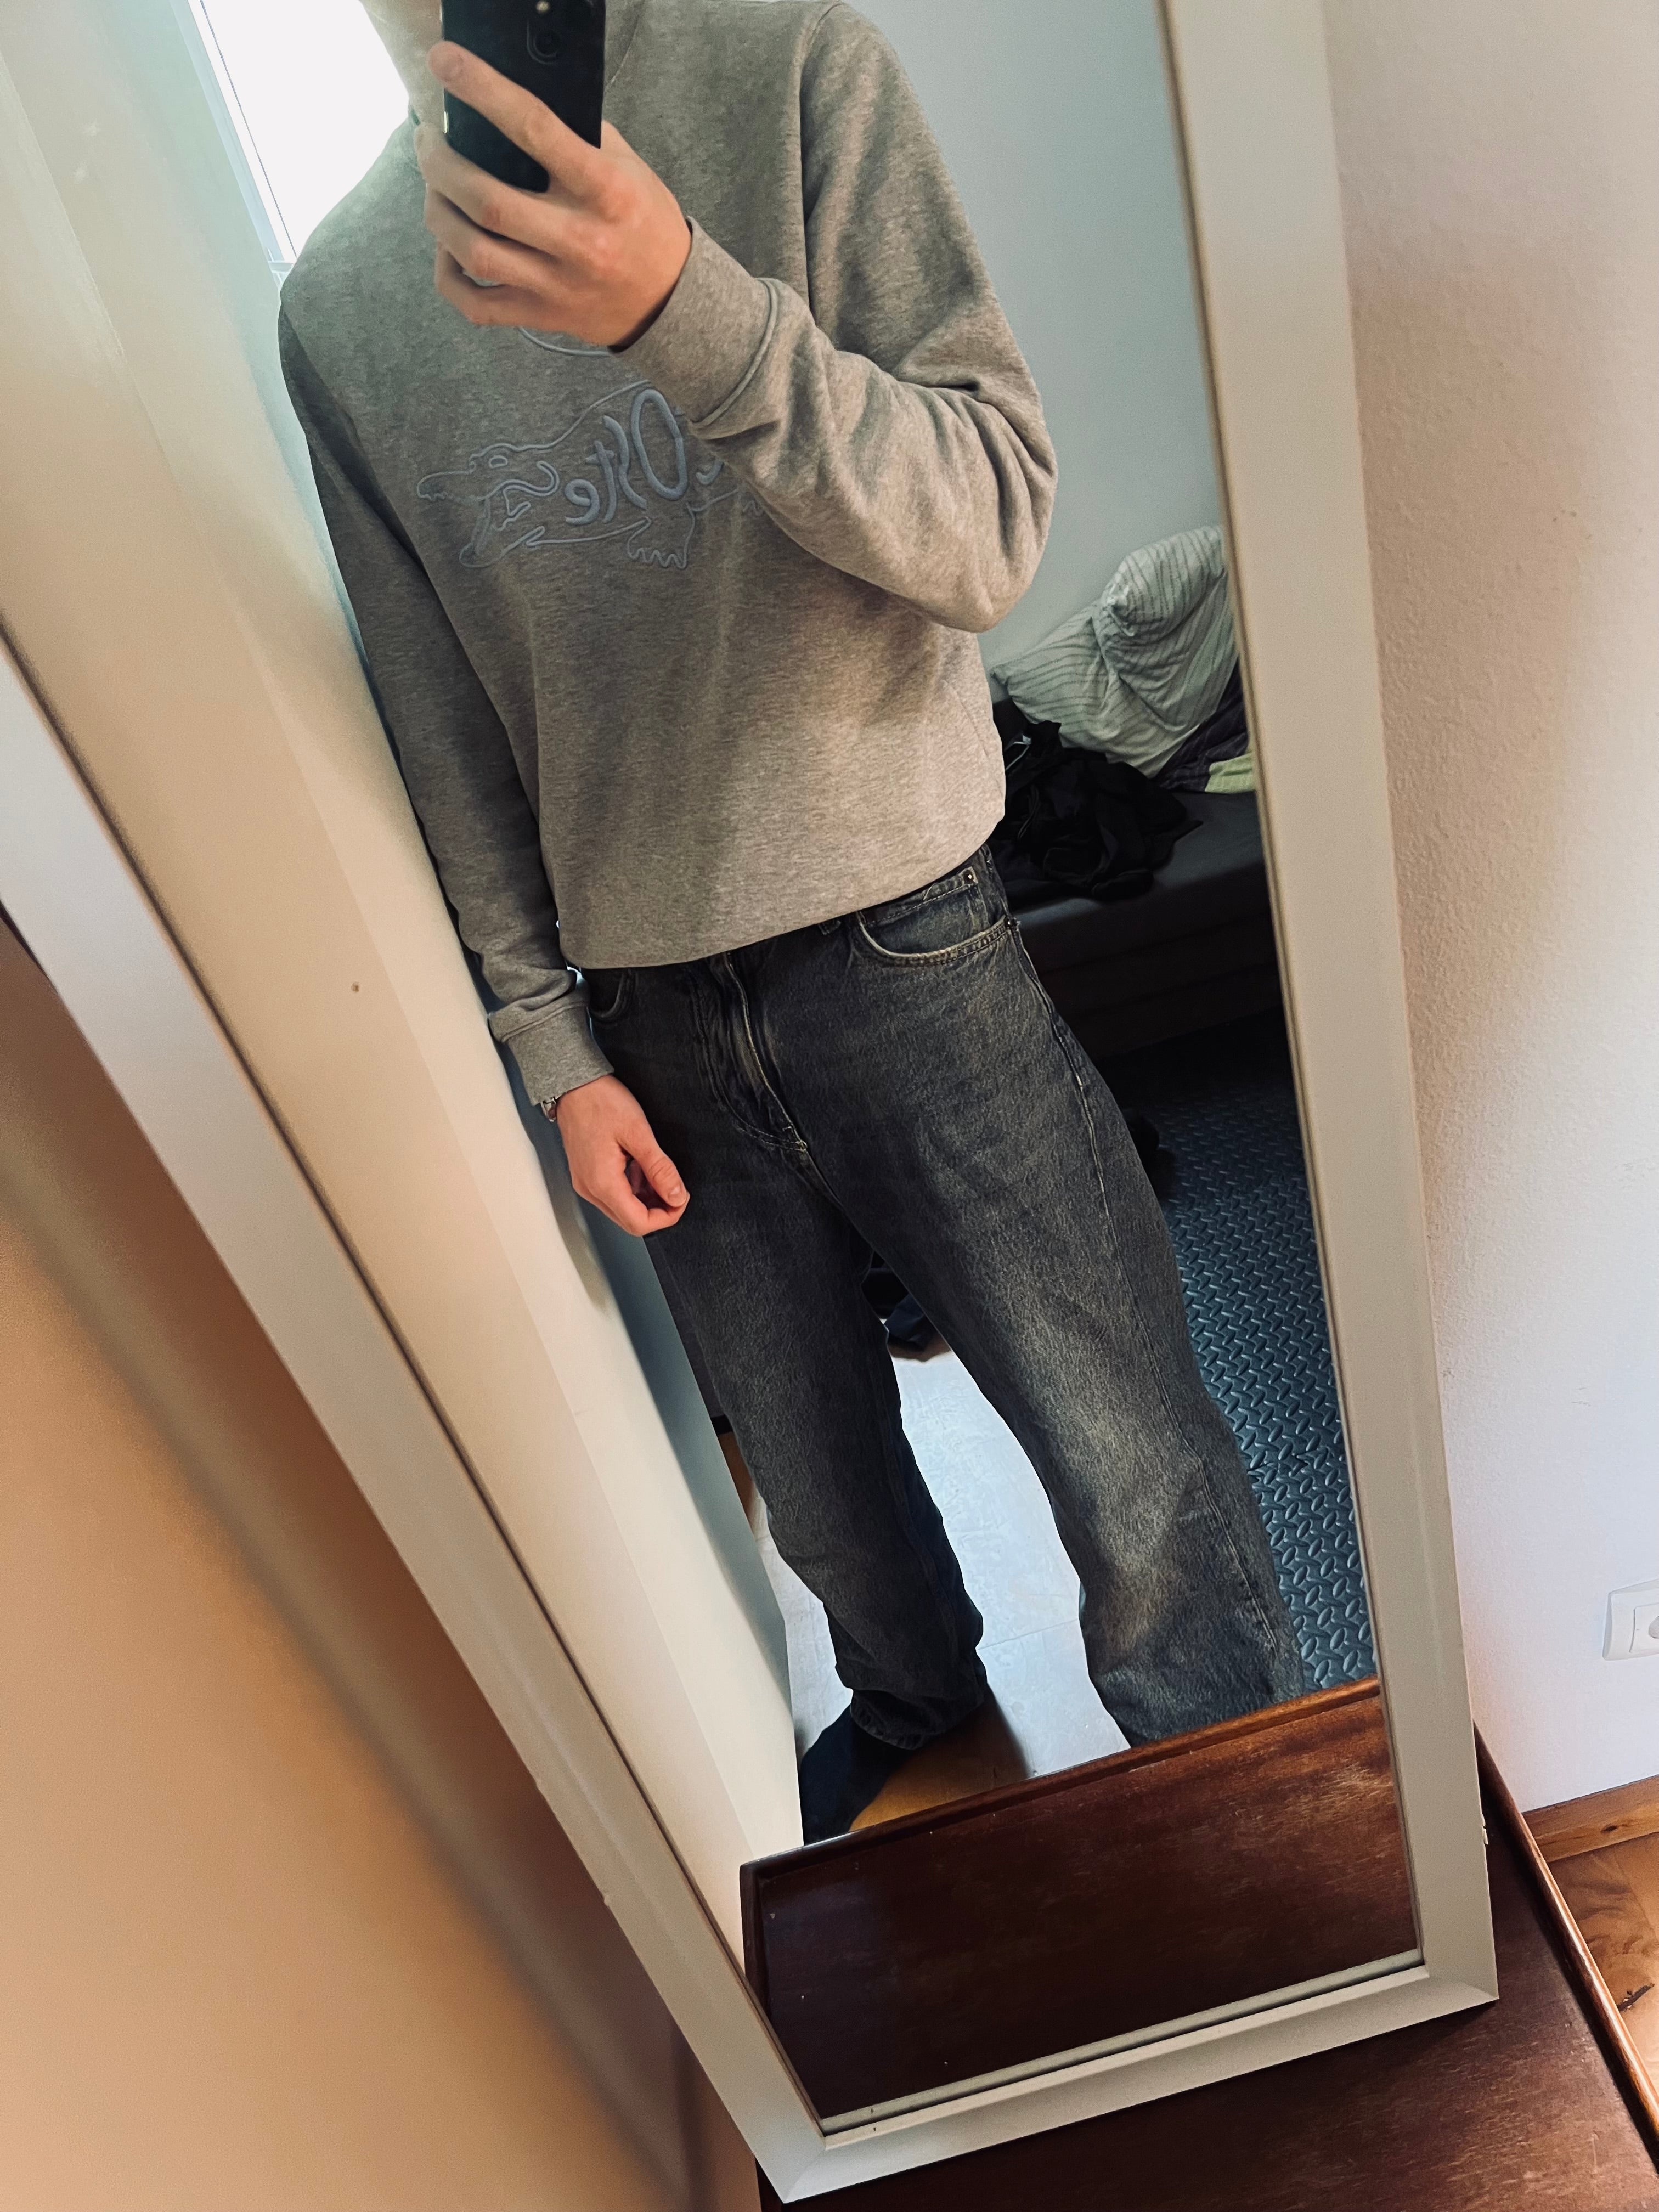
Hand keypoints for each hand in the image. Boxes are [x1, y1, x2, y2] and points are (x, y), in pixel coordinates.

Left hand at [417, 42, 691, 346]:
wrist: (669, 299)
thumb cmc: (643, 222)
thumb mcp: (629, 167)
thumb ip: (579, 134)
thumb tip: (512, 102)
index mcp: (607, 192)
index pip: (536, 130)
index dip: (484, 91)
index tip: (447, 63)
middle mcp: (581, 241)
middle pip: (487, 200)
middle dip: (440, 163)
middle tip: (428, 143)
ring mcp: (558, 285)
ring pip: (473, 252)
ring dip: (437, 212)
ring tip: (434, 187)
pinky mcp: (541, 315)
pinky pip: (476, 304)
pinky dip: (447, 275)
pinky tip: (447, 248)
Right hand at [554, 1075, 688, 1235]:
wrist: (574, 1085)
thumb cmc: (600, 1102)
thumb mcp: (638, 1133)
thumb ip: (659, 1168)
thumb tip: (676, 1196)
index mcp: (602, 1183)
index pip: (638, 1223)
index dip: (666, 1217)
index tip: (682, 1200)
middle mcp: (590, 1189)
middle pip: (630, 1220)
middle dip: (658, 1209)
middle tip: (677, 1189)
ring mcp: (587, 1182)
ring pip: (623, 1208)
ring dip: (647, 1198)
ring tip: (660, 1173)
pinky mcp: (588, 1174)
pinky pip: (614, 1193)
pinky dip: (634, 1187)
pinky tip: (643, 1167)